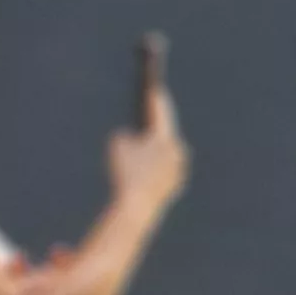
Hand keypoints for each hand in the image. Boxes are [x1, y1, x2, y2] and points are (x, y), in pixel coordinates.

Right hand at [109, 89, 188, 213]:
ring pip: (165, 153)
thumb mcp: (116, 146)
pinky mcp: (175, 185)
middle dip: (155, 126)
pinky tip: (145, 166)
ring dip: (155, 148)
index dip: (156, 100)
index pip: (161, 113)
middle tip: (148, 115)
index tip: (155, 89)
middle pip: (164, 133)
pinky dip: (155, 167)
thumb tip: (130, 137)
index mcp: (166, 137)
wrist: (136, 205)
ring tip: (143, 142)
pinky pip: (164, 170)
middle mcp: (178, 151)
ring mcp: (179, 169)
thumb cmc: (125, 172)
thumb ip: (124, 136)